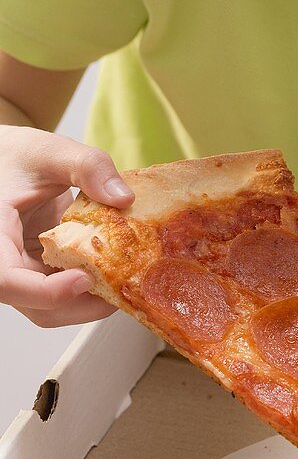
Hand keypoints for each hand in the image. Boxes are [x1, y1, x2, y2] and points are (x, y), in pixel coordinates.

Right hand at [0, 126, 134, 326]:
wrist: (8, 161)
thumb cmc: (19, 156)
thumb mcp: (52, 152)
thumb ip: (88, 167)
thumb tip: (124, 199)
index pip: (6, 279)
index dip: (45, 291)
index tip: (84, 280)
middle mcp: (3, 259)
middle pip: (33, 304)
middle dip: (80, 304)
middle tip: (122, 288)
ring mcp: (19, 269)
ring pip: (46, 307)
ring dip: (86, 302)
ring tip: (123, 283)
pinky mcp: (35, 270)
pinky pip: (58, 293)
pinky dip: (86, 290)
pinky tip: (113, 274)